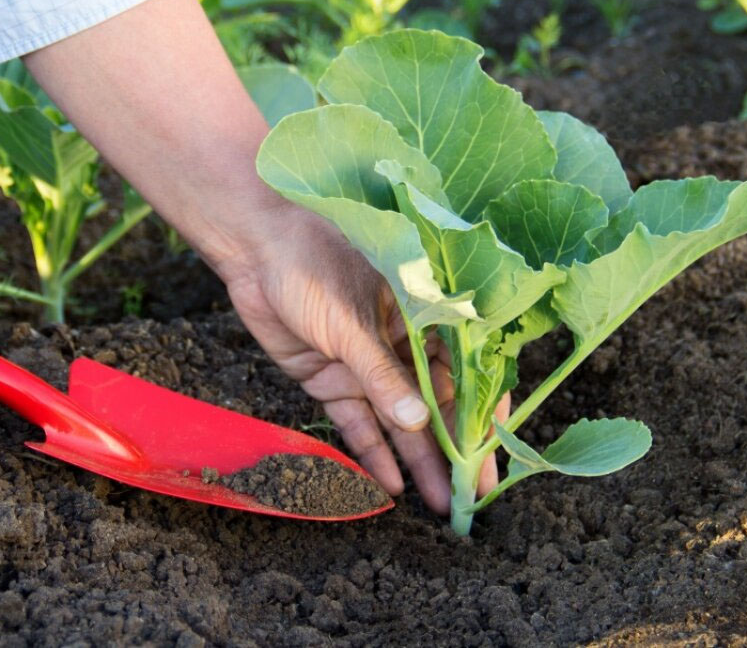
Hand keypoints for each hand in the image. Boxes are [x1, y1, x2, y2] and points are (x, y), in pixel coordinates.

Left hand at [22, 0, 504, 510]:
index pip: (464, 369)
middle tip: (472, 494)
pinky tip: (390, 483)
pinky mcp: (330, 377)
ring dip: (417, 459)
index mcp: (423, 313)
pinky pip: (356, 421)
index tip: (491, 449)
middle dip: (453, 448)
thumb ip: (384, 374)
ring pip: (399, 420)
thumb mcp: (353, 321)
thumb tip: (419, 425)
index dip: (479, 411)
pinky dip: (371, 450)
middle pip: (435, 403)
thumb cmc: (315, 260)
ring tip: (438, 501)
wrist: (255, 245)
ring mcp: (365, 362)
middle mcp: (401, 341)